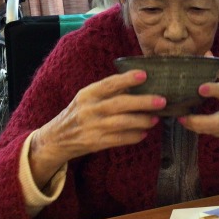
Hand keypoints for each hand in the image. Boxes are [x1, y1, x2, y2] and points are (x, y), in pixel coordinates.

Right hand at [29, 70, 165, 187]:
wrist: (56, 139)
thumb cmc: (79, 113)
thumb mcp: (88, 98)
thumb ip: (108, 92)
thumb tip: (140, 85)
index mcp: (87, 94)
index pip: (109, 83)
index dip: (127, 79)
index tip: (145, 75)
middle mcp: (89, 109)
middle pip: (120, 104)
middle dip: (143, 102)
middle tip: (162, 100)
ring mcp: (92, 127)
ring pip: (122, 123)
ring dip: (142, 120)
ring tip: (155, 118)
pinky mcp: (95, 143)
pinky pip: (119, 139)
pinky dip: (134, 136)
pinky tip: (144, 133)